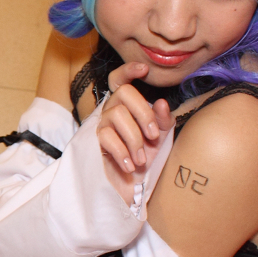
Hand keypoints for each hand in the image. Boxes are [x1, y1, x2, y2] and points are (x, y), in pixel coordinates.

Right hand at [96, 62, 174, 198]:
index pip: (121, 79)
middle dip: (143, 114)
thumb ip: (163, 120)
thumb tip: (160, 103)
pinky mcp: (94, 141)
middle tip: (153, 136)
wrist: (133, 187)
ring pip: (117, 115)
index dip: (129, 70)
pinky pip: (107, 136)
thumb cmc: (147, 157)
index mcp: (128, 105)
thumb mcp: (161, 137)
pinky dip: (122, 152)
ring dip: (134, 139)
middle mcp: (113, 109)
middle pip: (124, 93)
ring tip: (141, 160)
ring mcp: (102, 124)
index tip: (144, 69)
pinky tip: (130, 165)